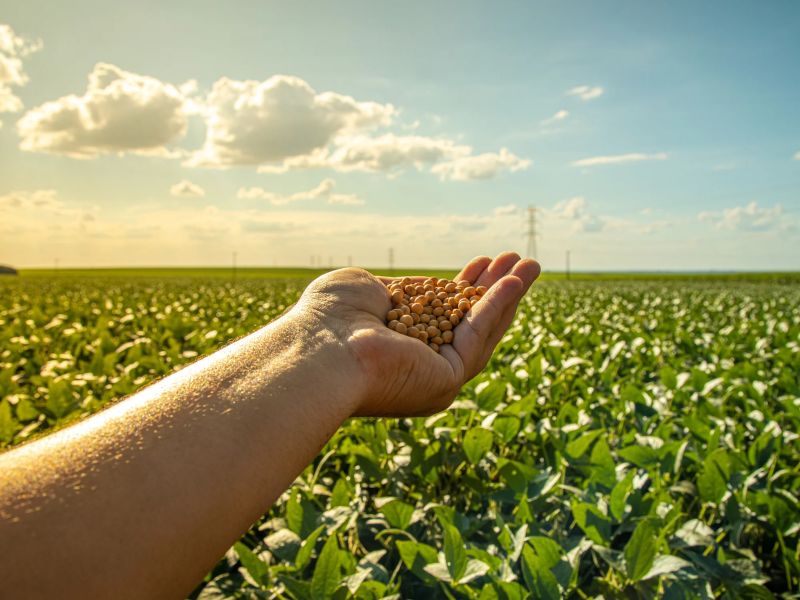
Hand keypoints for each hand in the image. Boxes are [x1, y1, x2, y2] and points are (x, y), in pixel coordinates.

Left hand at [292, 252, 539, 416]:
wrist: (319, 346)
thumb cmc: (328, 315)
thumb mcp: (364, 289)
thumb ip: (396, 292)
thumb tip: (408, 293)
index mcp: (396, 342)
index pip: (439, 314)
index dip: (463, 288)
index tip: (480, 265)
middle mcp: (416, 362)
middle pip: (466, 323)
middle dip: (493, 290)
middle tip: (517, 262)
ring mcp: (432, 375)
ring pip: (480, 332)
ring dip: (507, 297)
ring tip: (530, 266)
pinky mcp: (445, 382)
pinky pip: (477, 340)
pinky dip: (497, 309)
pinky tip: (513, 282)